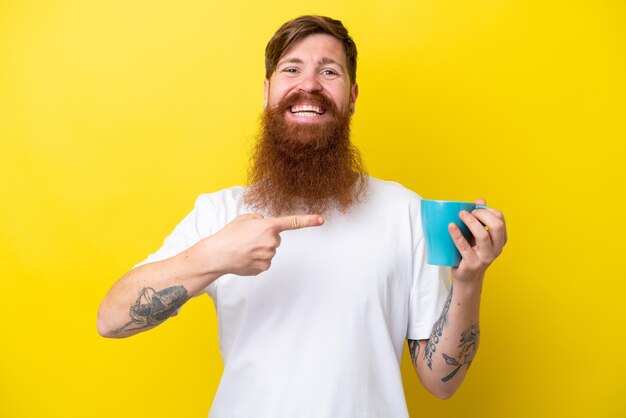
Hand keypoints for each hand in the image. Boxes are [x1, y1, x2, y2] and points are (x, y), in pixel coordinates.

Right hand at [191, 213, 323, 276]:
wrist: (218, 254)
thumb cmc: (230, 235)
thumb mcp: (246, 218)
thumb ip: (261, 220)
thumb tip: (267, 227)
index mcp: (269, 226)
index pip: (293, 222)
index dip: (308, 220)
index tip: (321, 220)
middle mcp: (272, 242)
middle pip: (276, 239)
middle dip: (265, 237)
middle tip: (248, 238)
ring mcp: (269, 256)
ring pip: (269, 251)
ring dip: (260, 249)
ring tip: (244, 248)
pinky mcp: (264, 267)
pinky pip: (264, 261)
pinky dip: (256, 259)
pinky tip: (245, 257)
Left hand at [448, 198, 506, 282]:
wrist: (466, 278)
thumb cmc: (471, 253)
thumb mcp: (476, 236)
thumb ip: (479, 219)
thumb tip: (480, 200)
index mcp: (500, 240)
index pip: (500, 219)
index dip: (488, 210)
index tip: (475, 208)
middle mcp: (496, 249)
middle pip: (496, 226)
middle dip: (482, 214)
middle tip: (467, 212)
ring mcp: (485, 257)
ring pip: (483, 236)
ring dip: (471, 222)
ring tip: (460, 215)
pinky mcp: (472, 264)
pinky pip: (464, 247)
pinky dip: (457, 235)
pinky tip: (451, 226)